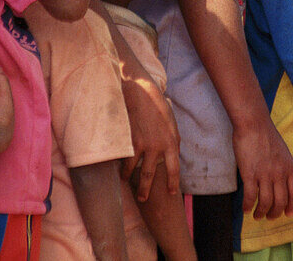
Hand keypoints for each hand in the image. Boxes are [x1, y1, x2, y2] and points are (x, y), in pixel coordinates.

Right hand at [120, 74, 180, 201]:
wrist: (142, 94)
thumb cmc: (159, 108)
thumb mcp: (172, 124)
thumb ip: (174, 141)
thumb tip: (175, 154)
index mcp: (171, 143)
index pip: (174, 169)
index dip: (173, 182)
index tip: (172, 193)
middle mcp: (157, 146)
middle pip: (150, 174)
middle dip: (145, 189)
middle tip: (143, 198)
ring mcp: (141, 144)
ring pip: (133, 168)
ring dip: (128, 176)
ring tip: (124, 180)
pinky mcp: (128, 140)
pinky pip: (124, 158)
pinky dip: (120, 164)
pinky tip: (117, 168)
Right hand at [233, 119, 292, 218]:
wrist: (253, 123)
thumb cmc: (266, 134)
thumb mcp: (283, 152)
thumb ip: (283, 167)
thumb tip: (280, 181)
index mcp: (290, 167)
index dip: (292, 206)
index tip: (287, 214)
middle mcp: (280, 173)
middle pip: (281, 202)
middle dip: (275, 213)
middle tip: (269, 217)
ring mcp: (265, 174)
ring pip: (266, 203)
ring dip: (261, 213)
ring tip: (257, 215)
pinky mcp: (250, 174)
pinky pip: (250, 196)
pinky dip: (248, 206)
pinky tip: (245, 209)